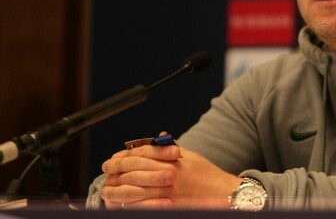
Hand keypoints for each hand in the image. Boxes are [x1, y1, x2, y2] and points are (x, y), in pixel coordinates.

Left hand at [100, 143, 242, 208]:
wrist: (222, 193)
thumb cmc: (207, 174)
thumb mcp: (190, 156)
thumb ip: (171, 148)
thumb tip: (159, 137)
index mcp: (173, 159)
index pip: (143, 152)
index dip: (125, 154)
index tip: (115, 157)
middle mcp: (169, 173)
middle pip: (135, 170)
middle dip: (117, 170)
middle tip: (106, 169)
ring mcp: (168, 191)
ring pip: (135, 190)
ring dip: (118, 189)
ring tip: (107, 189)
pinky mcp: (169, 206)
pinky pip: (143, 205)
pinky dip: (129, 204)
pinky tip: (120, 203)